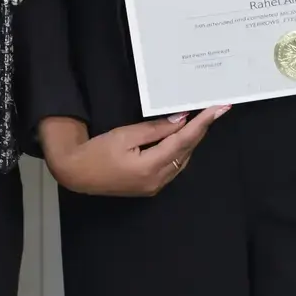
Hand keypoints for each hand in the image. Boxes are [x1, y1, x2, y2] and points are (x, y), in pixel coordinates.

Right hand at [38, 108, 228, 197]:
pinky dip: (180, 150)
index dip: (202, 124)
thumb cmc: (98, 152)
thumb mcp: (125, 135)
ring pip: (182, 160)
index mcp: (151, 167)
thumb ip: (155, 129)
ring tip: (204, 119)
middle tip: (215, 110)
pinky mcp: (151, 186)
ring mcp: (155, 186)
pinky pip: (173, 166)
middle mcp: (158, 180)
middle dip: (202, 130)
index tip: (218, 110)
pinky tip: (183, 137)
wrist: (77, 173)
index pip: (184, 141)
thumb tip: (181, 120)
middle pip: (186, 151)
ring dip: (192, 140)